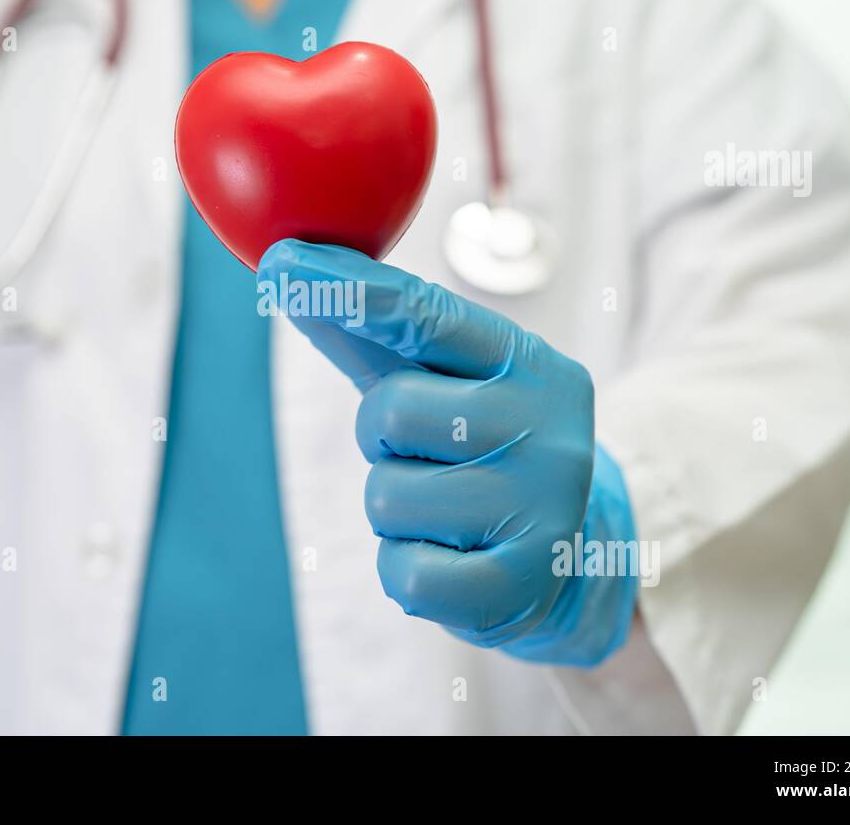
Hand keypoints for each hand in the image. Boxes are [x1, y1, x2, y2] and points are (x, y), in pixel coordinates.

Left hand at [257, 240, 636, 665]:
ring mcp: (542, 511)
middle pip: (391, 411)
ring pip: (387, 496)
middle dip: (381, 437)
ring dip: (393, 508)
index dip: (353, 292)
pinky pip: (405, 574)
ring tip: (444, 509)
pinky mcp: (518, 585)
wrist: (564, 560)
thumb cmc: (479, 451)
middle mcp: (550, 431)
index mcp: (532, 366)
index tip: (285, 264)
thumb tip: (287, 270)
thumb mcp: (442, 384)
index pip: (430, 317)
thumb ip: (371, 332)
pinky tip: (450, 557)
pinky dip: (405, 568)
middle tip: (426, 453)